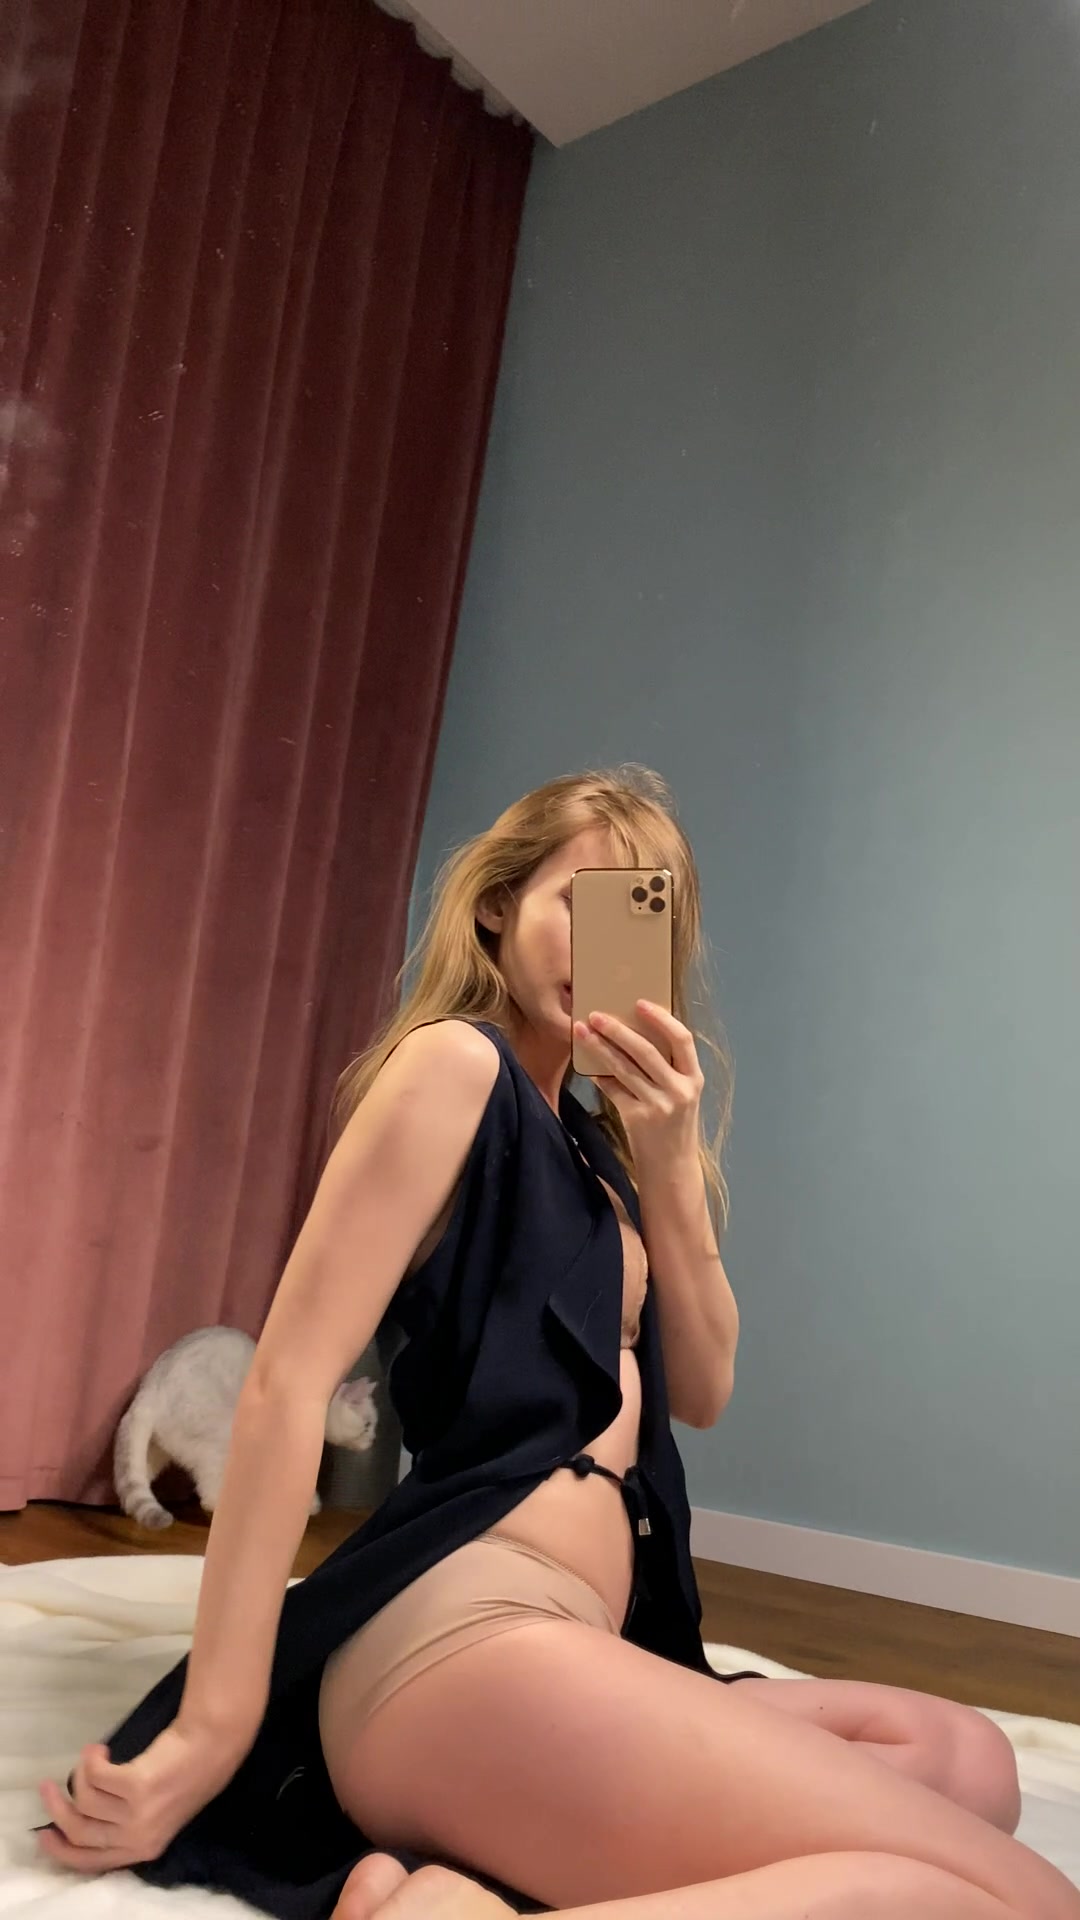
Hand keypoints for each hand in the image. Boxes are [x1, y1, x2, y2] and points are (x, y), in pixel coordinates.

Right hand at [35, 1716, 250, 1872]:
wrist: (211, 1744)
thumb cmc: (184, 1773)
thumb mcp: (156, 1812)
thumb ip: (124, 1824)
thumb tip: (80, 1816)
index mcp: (142, 1849)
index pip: (90, 1861)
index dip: (61, 1850)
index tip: (44, 1833)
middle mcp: (138, 1837)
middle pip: (79, 1830)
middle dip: (56, 1809)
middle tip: (47, 1786)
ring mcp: (138, 1813)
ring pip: (84, 1799)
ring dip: (81, 1773)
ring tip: (94, 1756)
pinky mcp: (136, 1785)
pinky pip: (95, 1774)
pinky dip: (91, 1758)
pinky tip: (100, 1749)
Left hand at [574, 1001, 703, 1170]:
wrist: (672, 1169)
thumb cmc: (674, 1126)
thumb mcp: (681, 1095)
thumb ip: (667, 1069)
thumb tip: (632, 1033)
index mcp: (695, 1078)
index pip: (682, 1039)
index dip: (661, 1019)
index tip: (640, 1003)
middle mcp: (680, 1090)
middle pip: (646, 1051)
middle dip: (618, 1029)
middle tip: (596, 1014)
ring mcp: (659, 1106)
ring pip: (624, 1068)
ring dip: (600, 1047)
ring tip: (582, 1031)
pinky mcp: (637, 1119)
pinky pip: (613, 1089)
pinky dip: (599, 1075)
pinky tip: (586, 1064)